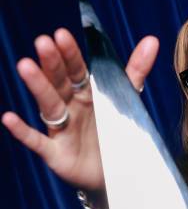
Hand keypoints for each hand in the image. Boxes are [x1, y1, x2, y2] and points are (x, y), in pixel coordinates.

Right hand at [2, 29, 158, 193]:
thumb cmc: (115, 132)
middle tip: (43, 42)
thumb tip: (152, 40)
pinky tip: (8, 118)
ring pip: (48, 105)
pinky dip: (23, 131)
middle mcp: (70, 107)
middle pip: (60, 82)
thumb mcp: (126, 100)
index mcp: (86, 93)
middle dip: (52, 63)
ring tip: (25, 66)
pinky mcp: (55, 152)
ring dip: (38, 86)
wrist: (117, 173)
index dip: (70, 54)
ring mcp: (61, 129)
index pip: (77, 69)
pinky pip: (37, 141)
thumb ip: (135, 71)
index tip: (62, 35)